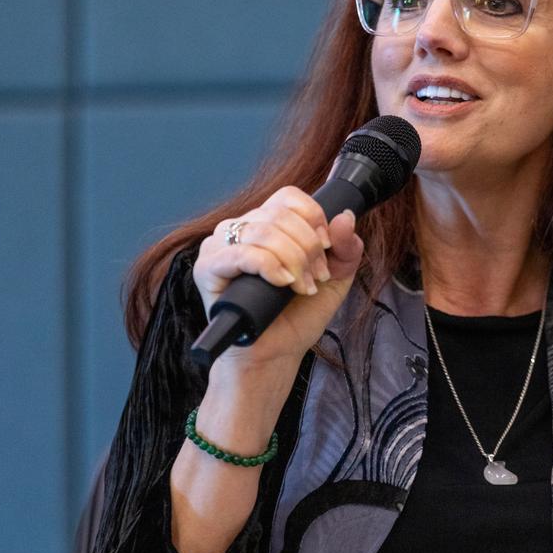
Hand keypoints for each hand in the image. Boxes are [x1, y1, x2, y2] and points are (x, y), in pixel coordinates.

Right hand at [193, 187, 363, 373]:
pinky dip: (269, 266)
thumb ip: (346, 248)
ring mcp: (219, 246)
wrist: (275, 355)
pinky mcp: (206, 268)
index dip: (313, 218)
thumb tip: (345, 218)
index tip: (326, 249)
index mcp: (266, 223)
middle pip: (279, 213)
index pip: (289, 197)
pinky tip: (282, 283)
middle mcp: (240, 229)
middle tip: (316, 277)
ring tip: (301, 287)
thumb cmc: (296, 317)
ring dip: (293, 259)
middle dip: (308, 247)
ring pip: (263, 230)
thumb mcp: (335, 279)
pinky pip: (240, 253)